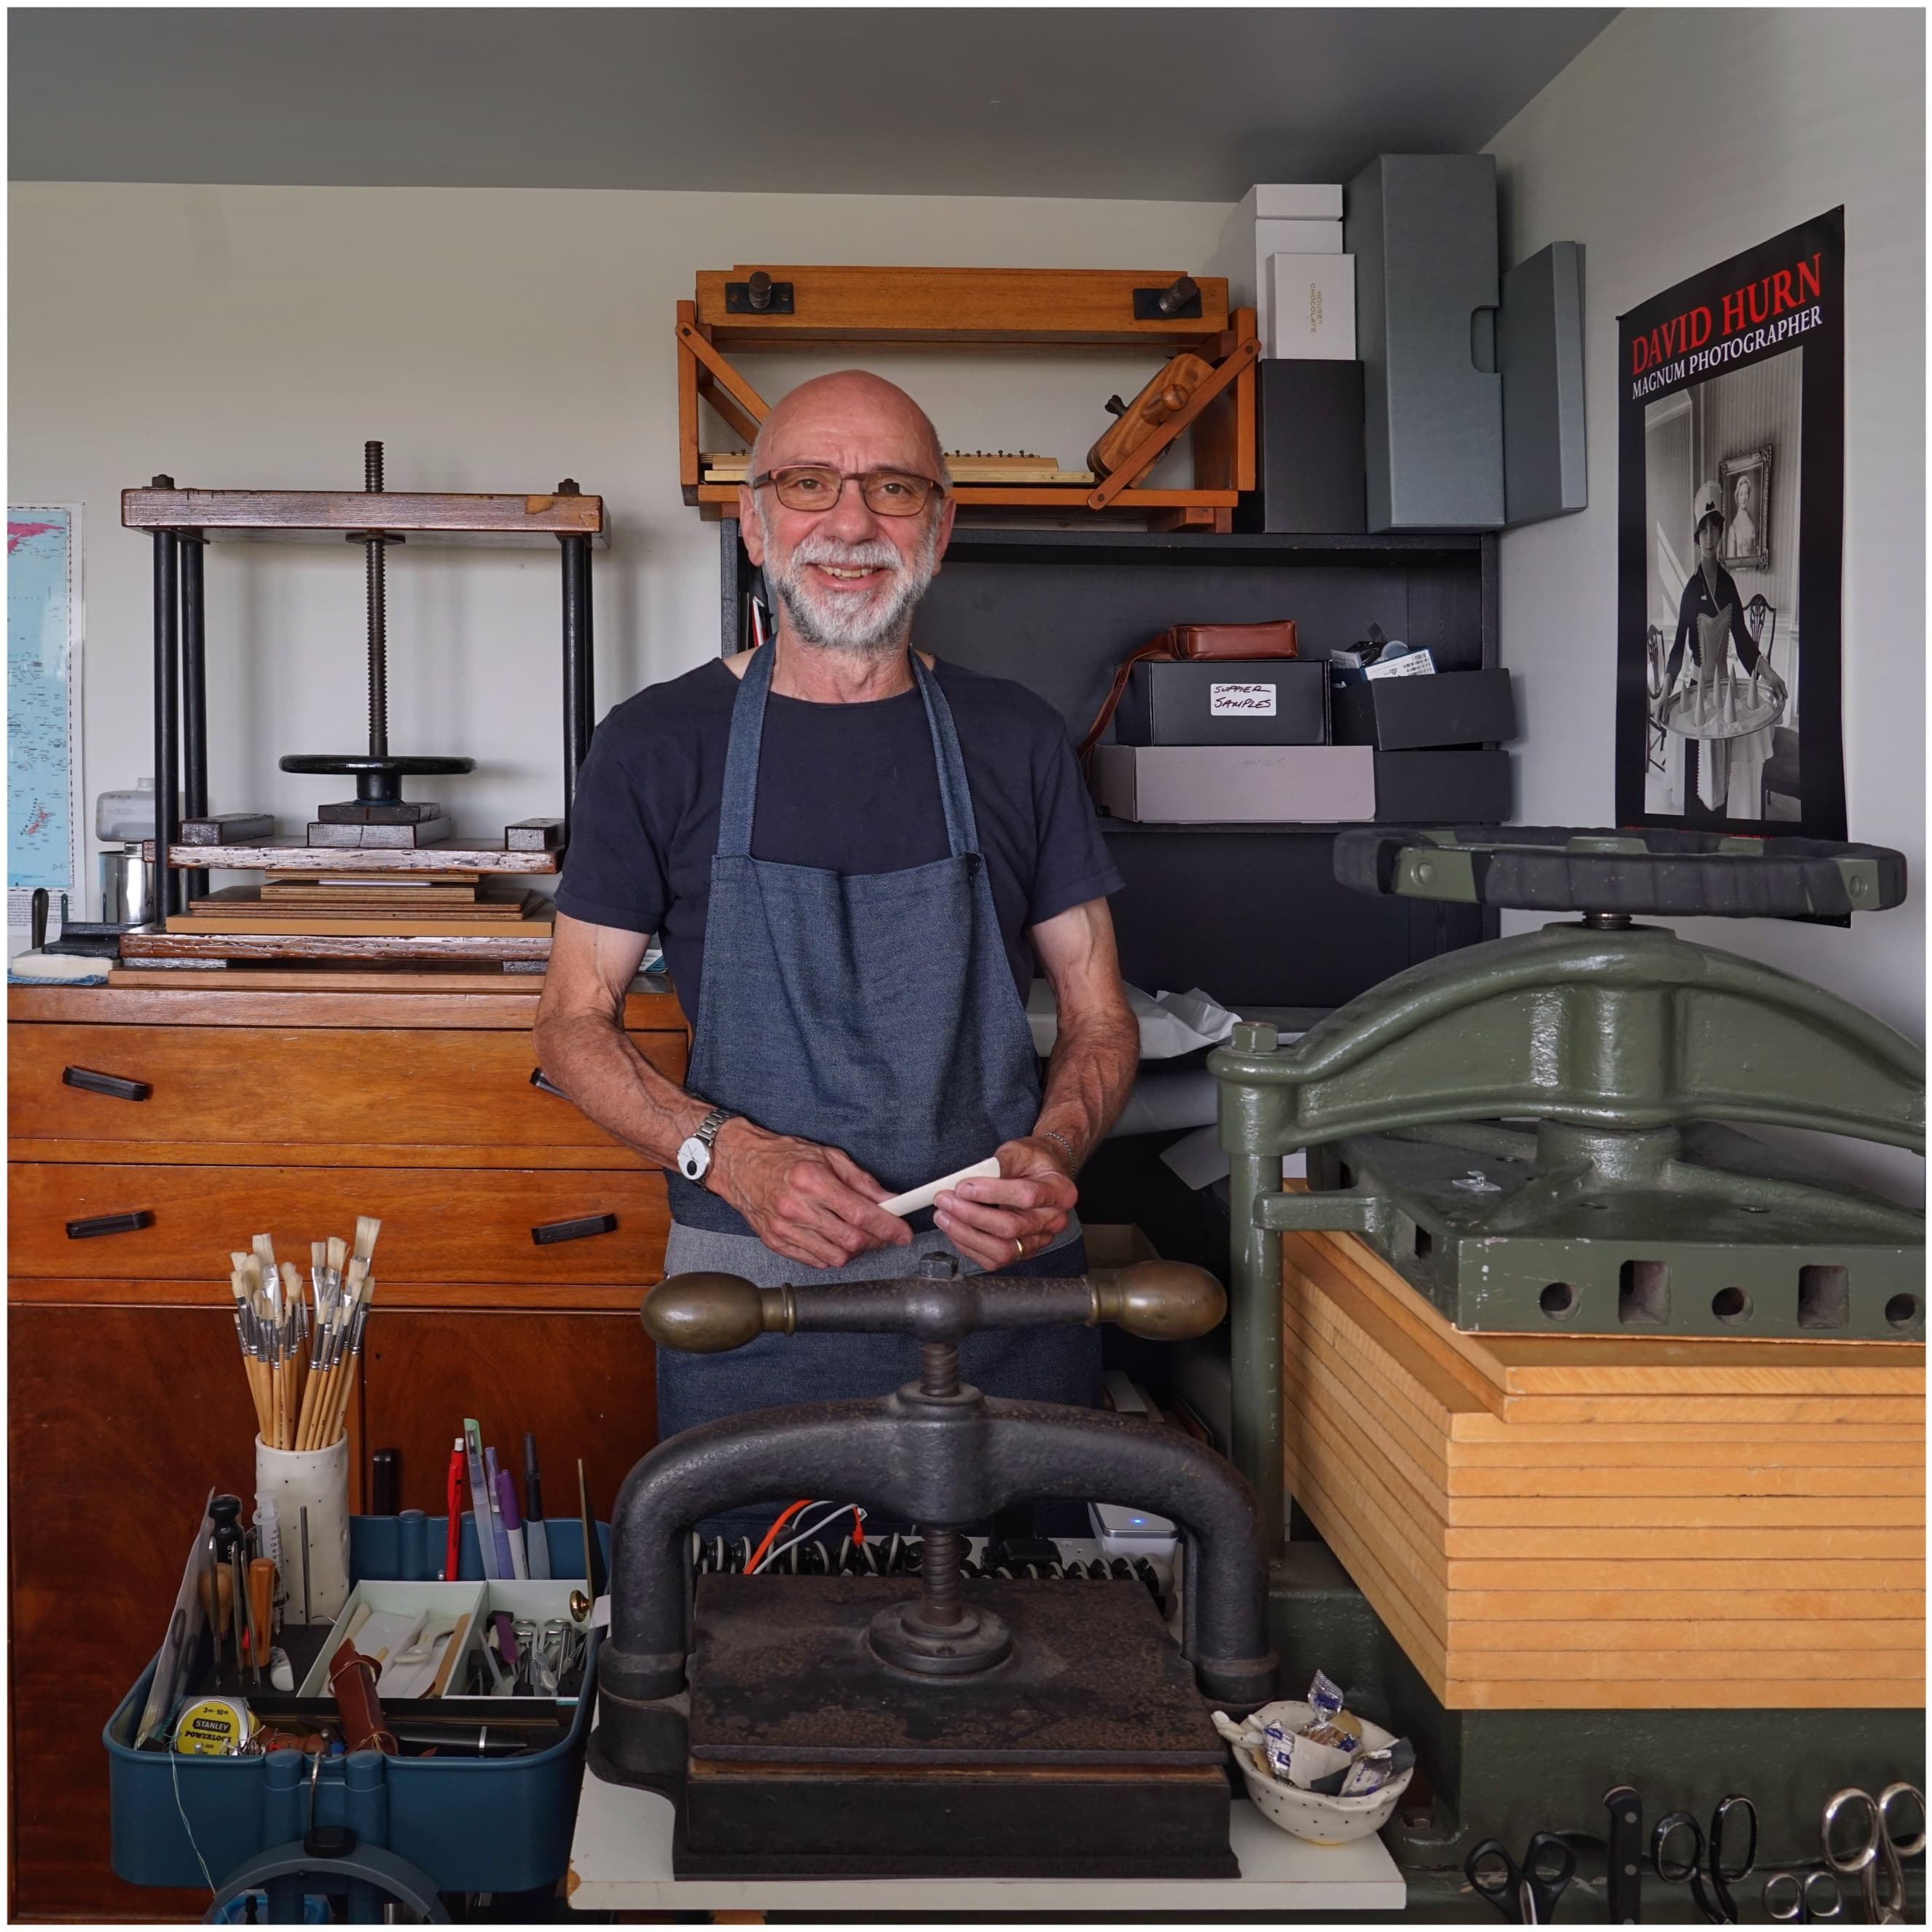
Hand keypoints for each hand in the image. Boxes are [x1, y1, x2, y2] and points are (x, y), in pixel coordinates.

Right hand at [709, 1119, 911, 1270]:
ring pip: (835, 1257)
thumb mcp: (827, 1156)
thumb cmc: (783, 1156)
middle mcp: (797, 1207)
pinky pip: (815, 1261)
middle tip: (882, 1233)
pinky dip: (832, 1255)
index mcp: (812, 1181)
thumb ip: (861, 1181)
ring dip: (855, 1250)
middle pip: (851, 1240)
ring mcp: (784, 1229)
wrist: (739, 1164)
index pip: (860, 1213)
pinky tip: (833, 1238)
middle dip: (875, 1241)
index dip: (888, 1227)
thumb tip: (889, 1201)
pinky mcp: (775, 1242)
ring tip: (857, 1234)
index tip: (902, 1233)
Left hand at [934, 1136, 1077, 1272]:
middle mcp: (1053, 1220)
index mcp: (1060, 1191)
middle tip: (945, 1200)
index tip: (963, 1187)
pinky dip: (969, 1247)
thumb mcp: (1019, 1151)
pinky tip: (954, 1230)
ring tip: (943, 1217)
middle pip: (1011, 1227)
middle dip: (971, 1215)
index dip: (991, 1193)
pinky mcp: (1022, 1252)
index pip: (1027, 1196)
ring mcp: (1038, 1240)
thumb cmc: (1032, 1162)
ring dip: (967, 1235)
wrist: (1043, 1174)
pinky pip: (994, 1260)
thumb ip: (998, 1164)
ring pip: (1002, 1250)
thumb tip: (968, 1180)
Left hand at [1762, 665, 1788, 705]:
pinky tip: (1772, 696)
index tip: (1782, 704)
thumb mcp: (1775, 685)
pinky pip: (1775, 691)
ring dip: (1777, 696)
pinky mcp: (1774, 685)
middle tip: (1778, 704)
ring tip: (1775, 701)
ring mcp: (1777, 684)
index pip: (1785, 694)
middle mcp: (1781, 685)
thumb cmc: (1771, 677)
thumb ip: (1778, 692)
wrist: (1766, 672)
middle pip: (1782, 693)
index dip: (1784, 699)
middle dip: (1781, 698)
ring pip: (1779, 692)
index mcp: (1782, 685)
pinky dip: (1775, 694)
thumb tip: (1781, 698)